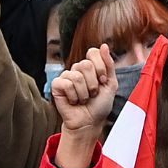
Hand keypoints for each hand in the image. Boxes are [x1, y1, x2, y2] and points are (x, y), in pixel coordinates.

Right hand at [50, 44, 116, 167]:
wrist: (89, 122)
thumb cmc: (100, 105)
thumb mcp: (111, 84)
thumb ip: (108, 64)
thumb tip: (103, 45)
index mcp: (91, 67)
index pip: (93, 52)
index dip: (100, 67)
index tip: (103, 81)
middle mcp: (77, 69)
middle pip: (85, 64)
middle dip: (93, 83)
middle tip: (93, 93)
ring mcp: (66, 76)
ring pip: (77, 76)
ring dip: (84, 92)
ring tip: (83, 99)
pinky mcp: (56, 85)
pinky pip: (66, 84)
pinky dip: (73, 96)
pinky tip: (73, 101)